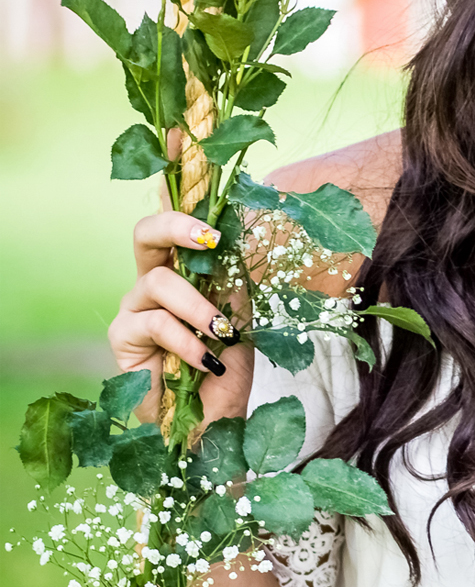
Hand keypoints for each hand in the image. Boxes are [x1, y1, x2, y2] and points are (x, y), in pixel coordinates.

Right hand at [108, 211, 251, 422]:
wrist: (212, 418)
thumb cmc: (226, 367)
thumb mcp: (240, 315)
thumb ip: (231, 279)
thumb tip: (234, 238)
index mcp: (182, 272)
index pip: (171, 226)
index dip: (172, 194)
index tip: (191, 168)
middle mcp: (152, 283)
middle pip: (144, 233)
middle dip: (176, 225)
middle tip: (209, 239)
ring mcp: (134, 307)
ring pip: (159, 281)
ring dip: (197, 306)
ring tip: (221, 332)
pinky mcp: (122, 337)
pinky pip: (155, 322)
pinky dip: (187, 340)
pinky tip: (206, 360)